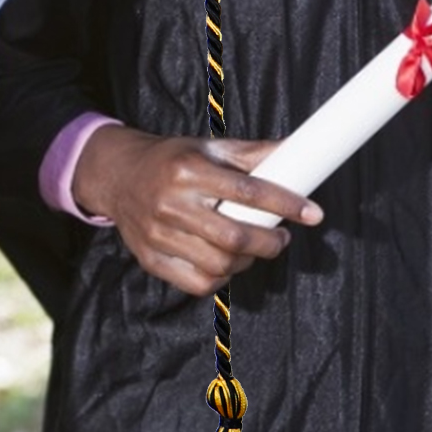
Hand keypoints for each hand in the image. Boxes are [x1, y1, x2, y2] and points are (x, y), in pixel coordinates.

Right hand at [71, 126, 322, 297]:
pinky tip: (226, 263)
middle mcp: (171, 202)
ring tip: (253, 249)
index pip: (248, 191)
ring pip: (219, 264)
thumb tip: (296, 151)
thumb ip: (252, 154)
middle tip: (281, 238)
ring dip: (248, 261)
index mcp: (189, 169)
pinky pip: (197, 282)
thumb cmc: (171, 160)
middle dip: (270, 243)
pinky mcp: (151, 259)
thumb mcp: (208, 148)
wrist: (118, 175)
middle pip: (234, 238)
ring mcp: (159, 234)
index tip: (313, 213)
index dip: (286, 204)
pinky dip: (221, 278)